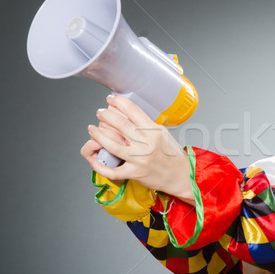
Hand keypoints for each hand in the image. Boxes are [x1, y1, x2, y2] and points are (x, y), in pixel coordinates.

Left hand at [80, 95, 194, 203]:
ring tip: (93, 129)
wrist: (181, 175)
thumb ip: (146, 125)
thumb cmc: (172, 154)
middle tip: (100, 112)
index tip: (111, 99)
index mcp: (154, 131)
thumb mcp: (163, 133)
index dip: (118, 102)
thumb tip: (127, 114)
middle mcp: (147, 143)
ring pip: (112, 145)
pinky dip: (99, 165)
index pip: (133, 110)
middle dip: (105, 115)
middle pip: (120, 124)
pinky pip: (113, 170)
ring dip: (98, 135)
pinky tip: (93, 158)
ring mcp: (140, 159)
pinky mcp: (135, 173)